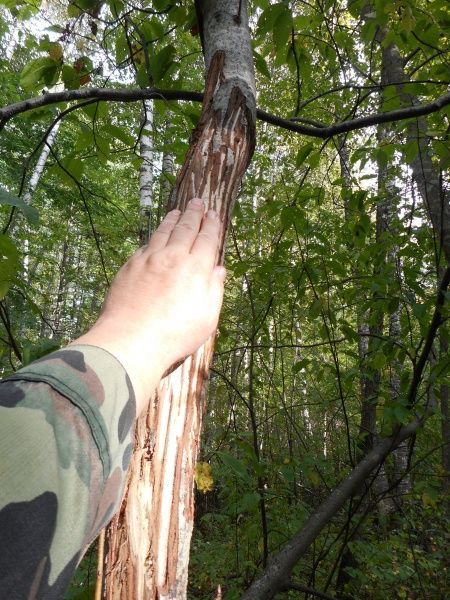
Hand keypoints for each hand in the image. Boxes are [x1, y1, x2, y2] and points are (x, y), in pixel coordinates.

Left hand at [72, 198, 225, 412]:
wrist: (132, 340)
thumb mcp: (207, 318)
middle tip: (197, 202)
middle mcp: (173, 257)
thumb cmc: (175, 335)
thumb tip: (218, 270)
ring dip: (172, 219)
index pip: (207, 239)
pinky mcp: (130, 266)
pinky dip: (154, 236)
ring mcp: (149, 259)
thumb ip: (214, 290)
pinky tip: (156, 236)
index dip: (211, 225)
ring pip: (163, 232)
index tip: (213, 215)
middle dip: (193, 213)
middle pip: (186, 228)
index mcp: (197, 268)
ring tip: (177, 211)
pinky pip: (146, 245)